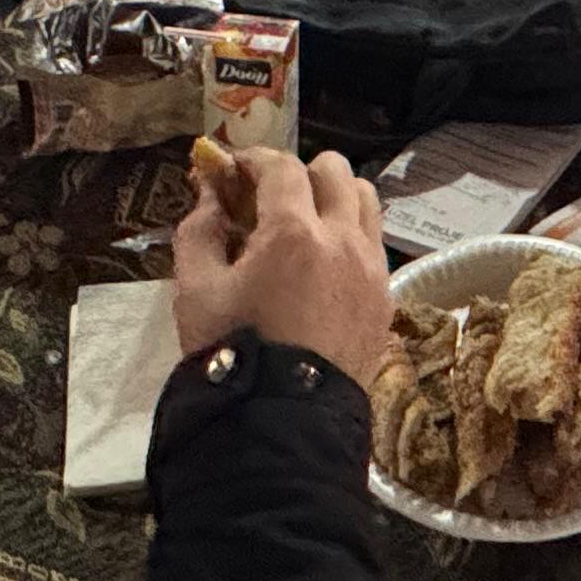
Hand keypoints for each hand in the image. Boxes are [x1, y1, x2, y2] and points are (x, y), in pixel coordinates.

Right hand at [172, 146, 392, 382]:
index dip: (254, 160)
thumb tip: (209, 195)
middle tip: (270, 199)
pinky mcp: (385, 299)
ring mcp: (372, 269)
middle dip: (299, 173)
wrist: (282, 421)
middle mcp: (343, 240)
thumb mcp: (195, 290)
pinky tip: (324, 266)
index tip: (234, 170)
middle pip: (335, 171)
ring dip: (335, 199)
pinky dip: (351, 239)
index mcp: (293, 232)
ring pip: (366, 202)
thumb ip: (199, 231)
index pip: (281, 167)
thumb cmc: (232, 352)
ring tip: (304, 227)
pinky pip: (374, 245)